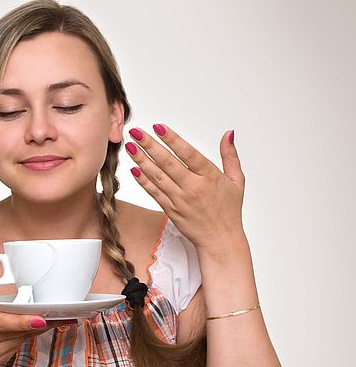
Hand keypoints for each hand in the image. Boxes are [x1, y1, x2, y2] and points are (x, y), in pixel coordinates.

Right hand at [0, 283, 59, 366]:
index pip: (1, 322)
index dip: (23, 321)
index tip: (41, 319)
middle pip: (17, 330)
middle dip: (40, 322)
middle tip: (61, 313)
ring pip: (22, 337)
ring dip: (36, 326)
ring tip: (52, 315)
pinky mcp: (1, 359)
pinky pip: (20, 342)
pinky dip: (26, 332)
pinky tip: (30, 324)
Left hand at [125, 124, 246, 257]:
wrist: (219, 239)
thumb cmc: (229, 210)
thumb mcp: (237, 181)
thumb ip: (230, 156)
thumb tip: (228, 133)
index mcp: (210, 177)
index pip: (189, 154)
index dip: (172, 139)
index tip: (158, 127)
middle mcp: (193, 187)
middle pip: (168, 163)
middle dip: (150, 146)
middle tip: (136, 132)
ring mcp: (180, 200)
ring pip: (158, 177)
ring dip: (142, 161)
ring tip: (130, 147)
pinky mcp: (170, 210)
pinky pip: (154, 193)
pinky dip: (143, 181)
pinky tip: (134, 169)